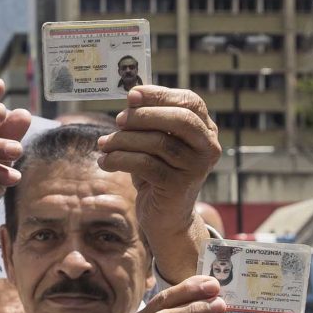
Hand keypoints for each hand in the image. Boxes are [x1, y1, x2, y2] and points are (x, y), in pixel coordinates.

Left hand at [101, 85, 219, 260]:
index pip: (189, 102)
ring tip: (104, 144)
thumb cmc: (158, 173)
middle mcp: (208, 147)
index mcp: (206, 130)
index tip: (131, 95)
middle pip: (179, 119)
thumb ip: (150, 120)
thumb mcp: (156, 143)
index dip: (160, 95)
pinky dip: (120, 160)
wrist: (166, 217)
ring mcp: (196, 168)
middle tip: (118, 120)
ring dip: (124, 140)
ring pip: (158, 142)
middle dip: (144, 115)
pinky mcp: (179, 187)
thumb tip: (131, 97)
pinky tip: (105, 162)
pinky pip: (146, 165)